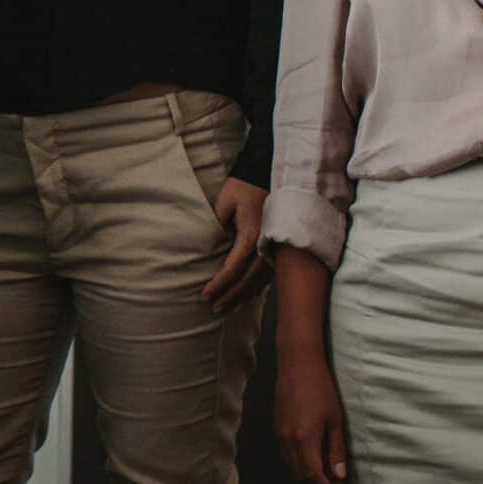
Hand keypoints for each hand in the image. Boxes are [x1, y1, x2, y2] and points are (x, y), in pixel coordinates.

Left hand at [199, 177, 269, 312]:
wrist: (266, 174)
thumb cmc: (242, 187)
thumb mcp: (223, 202)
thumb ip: (215, 225)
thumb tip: (205, 247)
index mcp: (251, 235)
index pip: (233, 268)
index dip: (219, 284)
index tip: (205, 295)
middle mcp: (266, 245)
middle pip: (247, 280)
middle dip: (231, 296)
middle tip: (215, 309)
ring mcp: (274, 248)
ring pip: (260, 281)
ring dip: (244, 296)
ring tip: (229, 309)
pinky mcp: (277, 247)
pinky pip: (269, 274)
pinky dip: (257, 287)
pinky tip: (248, 297)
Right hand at [274, 357, 348, 483]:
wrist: (297, 364)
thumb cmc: (320, 388)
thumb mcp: (335, 420)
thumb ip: (336, 449)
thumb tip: (339, 474)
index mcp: (304, 439)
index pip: (314, 476)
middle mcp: (288, 440)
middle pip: (300, 476)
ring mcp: (280, 434)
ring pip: (292, 467)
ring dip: (308, 476)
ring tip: (328, 473)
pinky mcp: (277, 427)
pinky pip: (287, 455)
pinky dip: (300, 463)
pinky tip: (314, 457)